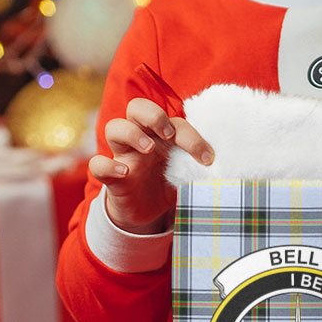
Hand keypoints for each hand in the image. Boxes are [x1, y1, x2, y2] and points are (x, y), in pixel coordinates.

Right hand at [87, 96, 212, 233]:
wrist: (148, 214)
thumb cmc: (168, 184)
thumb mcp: (187, 174)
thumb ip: (199, 167)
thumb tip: (225, 169)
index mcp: (162, 135)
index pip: (174, 121)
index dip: (192, 136)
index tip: (207, 158)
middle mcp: (141, 138)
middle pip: (137, 107)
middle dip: (153, 115)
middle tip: (168, 134)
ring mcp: (123, 155)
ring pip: (114, 127)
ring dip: (132, 133)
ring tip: (148, 149)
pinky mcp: (110, 177)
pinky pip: (97, 164)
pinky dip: (107, 165)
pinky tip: (125, 173)